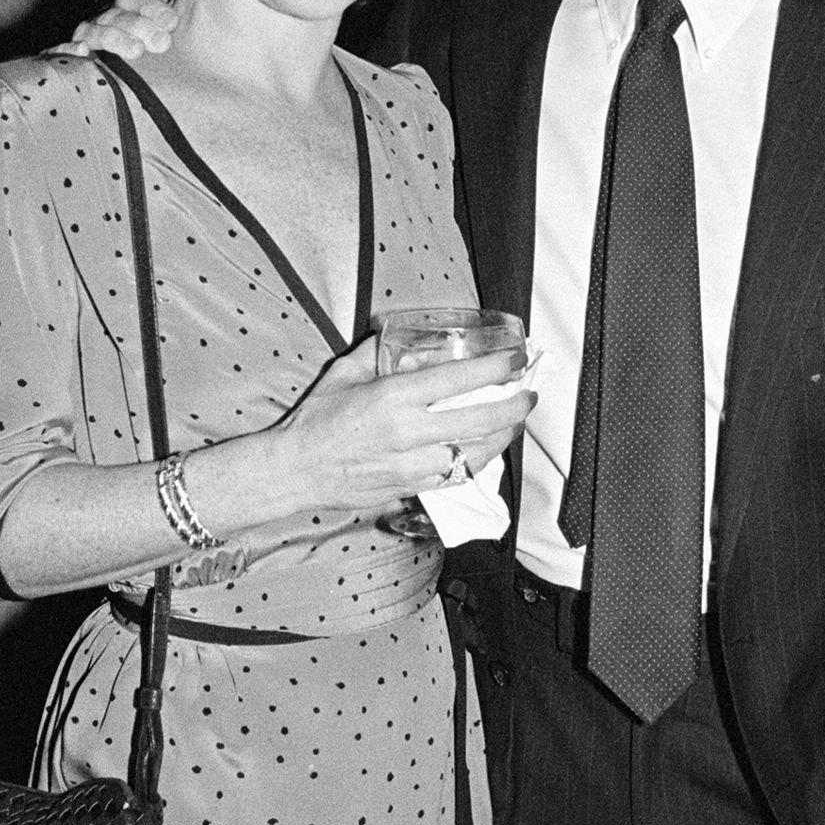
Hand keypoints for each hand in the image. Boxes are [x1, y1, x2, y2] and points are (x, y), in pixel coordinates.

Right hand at [64, 0, 176, 60]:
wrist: (113, 76)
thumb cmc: (149, 48)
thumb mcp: (160, 28)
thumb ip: (161, 9)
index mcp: (126, 7)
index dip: (153, 8)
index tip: (172, 22)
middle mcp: (104, 18)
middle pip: (118, 16)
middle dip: (140, 26)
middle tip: (162, 42)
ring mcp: (84, 36)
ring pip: (95, 32)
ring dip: (115, 39)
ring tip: (136, 51)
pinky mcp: (64, 55)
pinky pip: (60, 50)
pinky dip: (68, 49)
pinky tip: (82, 51)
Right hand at [265, 335, 533, 514]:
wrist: (296, 469)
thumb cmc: (316, 421)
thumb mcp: (344, 374)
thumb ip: (375, 353)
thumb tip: (398, 337)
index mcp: (394, 397)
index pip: (459, 379)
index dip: (496, 368)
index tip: (515, 359)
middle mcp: (409, 432)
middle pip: (480, 420)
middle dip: (514, 406)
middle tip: (527, 395)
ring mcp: (413, 464)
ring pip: (476, 453)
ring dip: (503, 437)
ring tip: (513, 422)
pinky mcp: (411, 487)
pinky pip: (457, 476)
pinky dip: (478, 462)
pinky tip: (485, 450)